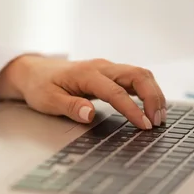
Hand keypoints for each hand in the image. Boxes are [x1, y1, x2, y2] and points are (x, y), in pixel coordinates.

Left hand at [0, 55, 166, 129]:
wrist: (33, 72)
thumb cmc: (39, 86)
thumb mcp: (47, 100)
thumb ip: (69, 107)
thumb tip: (89, 114)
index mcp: (86, 73)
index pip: (115, 91)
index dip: (132, 109)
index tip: (144, 125)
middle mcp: (101, 67)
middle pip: (138, 75)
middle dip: (153, 97)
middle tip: (158, 121)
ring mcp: (107, 69)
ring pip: (140, 75)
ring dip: (154, 94)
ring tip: (160, 117)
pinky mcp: (109, 75)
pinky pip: (135, 79)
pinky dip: (147, 92)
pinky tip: (152, 108)